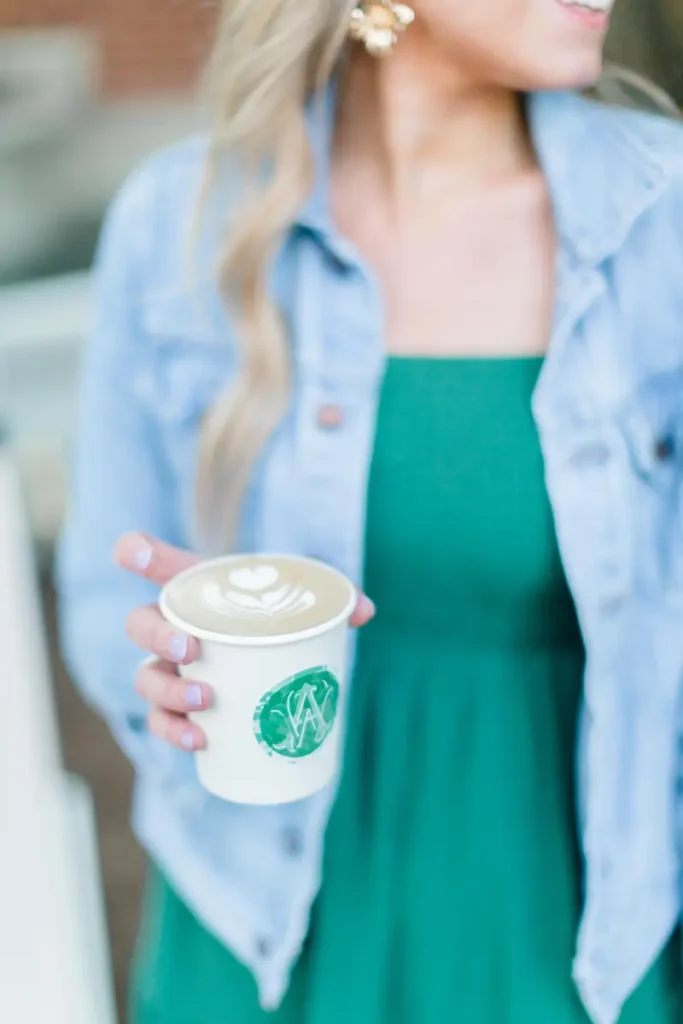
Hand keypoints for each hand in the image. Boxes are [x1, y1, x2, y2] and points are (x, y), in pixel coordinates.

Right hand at [114, 533, 375, 751]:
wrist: (274, 665)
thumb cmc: (279, 620)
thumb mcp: (302, 604)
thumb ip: (333, 601)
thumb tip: (363, 610)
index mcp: (196, 589)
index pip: (155, 561)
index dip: (137, 551)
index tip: (134, 553)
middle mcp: (172, 627)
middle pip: (139, 623)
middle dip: (156, 634)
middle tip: (191, 649)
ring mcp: (170, 670)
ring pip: (146, 678)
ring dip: (167, 690)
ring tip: (205, 700)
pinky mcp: (179, 708)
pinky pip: (161, 721)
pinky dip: (174, 731)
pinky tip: (199, 739)